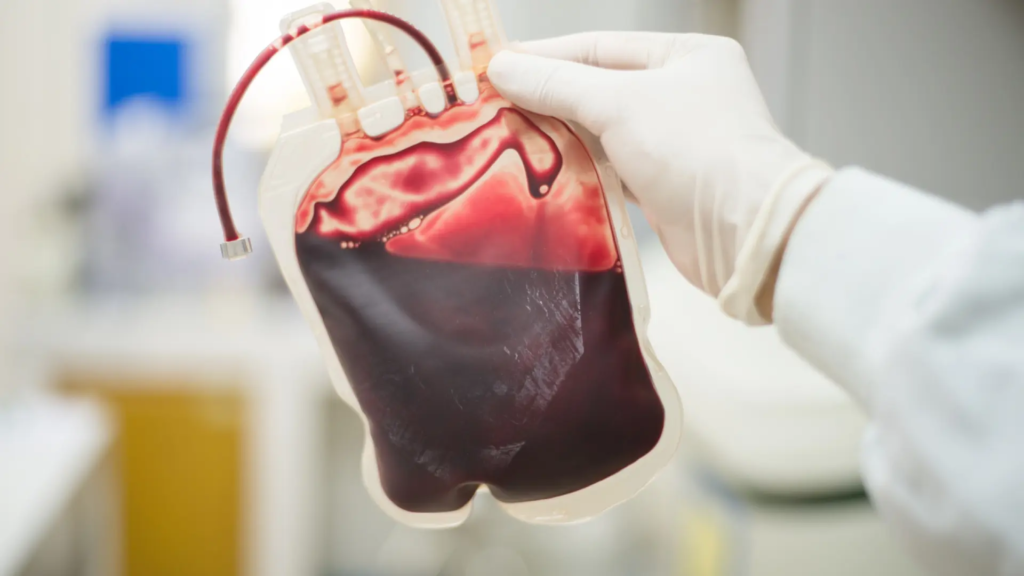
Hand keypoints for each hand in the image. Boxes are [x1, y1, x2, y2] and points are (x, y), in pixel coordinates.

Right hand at [487, 32, 832, 323]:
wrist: (747, 234)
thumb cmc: (696, 150)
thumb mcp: (620, 103)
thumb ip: (558, 85)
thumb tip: (501, 66)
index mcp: (686, 56)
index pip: (600, 47)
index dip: (545, 55)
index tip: (495, 65)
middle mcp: (684, 94)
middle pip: (599, 89)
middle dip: (548, 98)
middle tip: (491, 106)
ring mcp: (677, 143)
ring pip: (605, 133)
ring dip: (561, 137)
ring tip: (507, 139)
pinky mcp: (667, 188)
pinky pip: (614, 171)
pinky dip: (582, 171)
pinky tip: (546, 174)